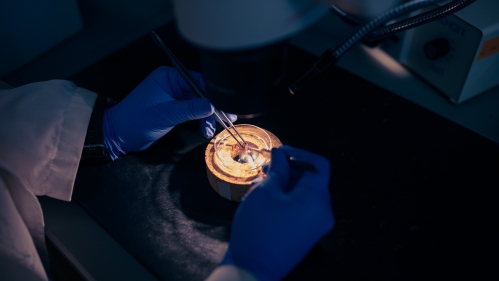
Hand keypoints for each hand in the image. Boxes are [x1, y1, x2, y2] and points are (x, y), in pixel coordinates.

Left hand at [102, 66, 234, 158]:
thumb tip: (212, 106)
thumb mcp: (167, 113)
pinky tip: (205, 130)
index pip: (198, 81)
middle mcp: (172, 84)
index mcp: (169, 76)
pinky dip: (199, 121)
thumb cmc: (137, 119)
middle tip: (226, 119)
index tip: (224, 106)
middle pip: (200, 93)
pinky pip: (192, 113)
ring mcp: (174, 98)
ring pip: (198, 105)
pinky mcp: (174, 111)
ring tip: (210, 130)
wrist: (120, 135)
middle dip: (211, 108)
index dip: (212, 94)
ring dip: (206, 117)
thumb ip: (191, 109)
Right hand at [222, 146, 333, 280]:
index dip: (299, 153)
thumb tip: (280, 154)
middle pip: (311, 179)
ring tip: (261, 183)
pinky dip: (286, 198)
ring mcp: (316, 224)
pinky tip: (265, 198)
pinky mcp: (306, 233)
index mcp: (318, 200)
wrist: (253, 269)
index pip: (319, 165)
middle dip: (288, 169)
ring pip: (304, 193)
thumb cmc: (259, 227)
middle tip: (264, 168)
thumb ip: (278, 170)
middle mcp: (323, 212)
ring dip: (284, 183)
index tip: (277, 153)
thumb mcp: (266, 192)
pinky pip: (300, 207)